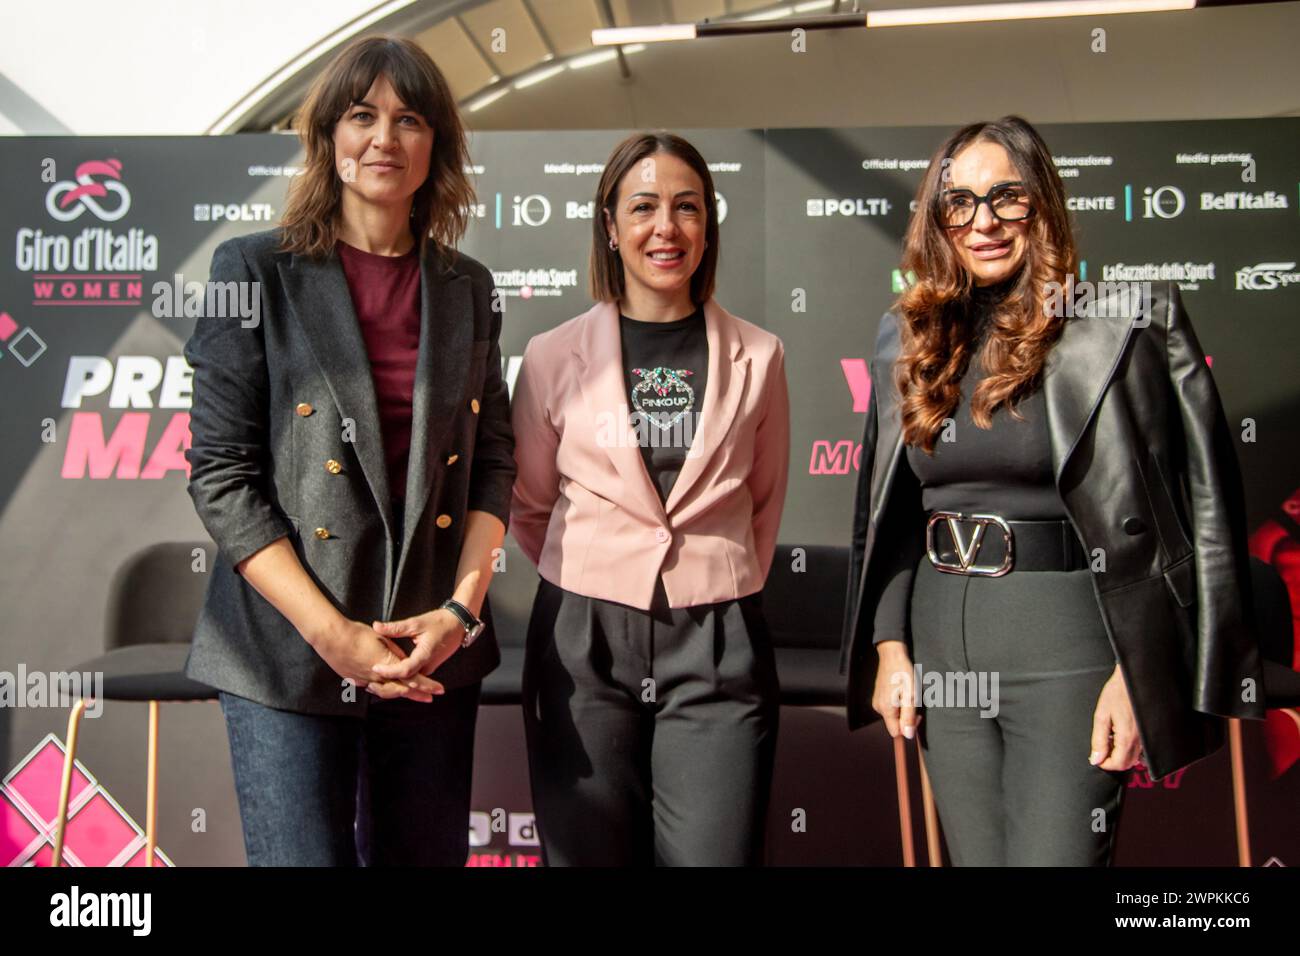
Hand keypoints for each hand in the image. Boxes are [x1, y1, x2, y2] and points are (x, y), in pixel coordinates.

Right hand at [312, 619, 443, 702]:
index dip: (427, 685)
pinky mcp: (354, 679)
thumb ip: (394, 653)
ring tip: (409, 695)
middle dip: (417, 694)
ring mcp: (364, 680)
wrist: (332, 637)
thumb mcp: (382, 640)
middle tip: (429, 698)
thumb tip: (403, 661)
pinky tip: (384, 689)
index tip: (439, 689)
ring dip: (399, 693)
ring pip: (386, 691)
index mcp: (388, 665)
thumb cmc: (357, 634)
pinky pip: (371, 687)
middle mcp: (378, 676)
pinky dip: (382, 689)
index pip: (413, 679)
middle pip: (402, 690)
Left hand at [370, 608, 465, 680]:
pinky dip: (400, 677)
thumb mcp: (417, 623)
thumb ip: (396, 627)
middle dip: (388, 683)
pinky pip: (413, 676)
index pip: (405, 670)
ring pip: (409, 680)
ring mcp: (429, 668)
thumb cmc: (439, 622)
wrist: (458, 624)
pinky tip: (387, 676)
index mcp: (425, 655)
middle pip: (406, 680)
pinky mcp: (428, 667)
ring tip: (373, 681)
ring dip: (393, 681)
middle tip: (369, 683)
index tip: (375, 667)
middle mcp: (427, 666)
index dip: (389, 670)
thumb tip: (376, 626)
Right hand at [872, 641, 921, 739]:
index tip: (916, 717)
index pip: (896, 733)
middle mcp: (879, 708)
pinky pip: (890, 708)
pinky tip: (902, 691)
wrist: (892, 655)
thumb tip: (908, 735)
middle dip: (907, 718)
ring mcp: (877, 701)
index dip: (908, 729)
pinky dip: (898, 704)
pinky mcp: (879, 696)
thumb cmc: (903, 672)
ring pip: (893, 716)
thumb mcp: (911, 695)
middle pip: (894, 724)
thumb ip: (909, 717)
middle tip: (915, 702)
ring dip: (903, 710)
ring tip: (908, 694)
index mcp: (886, 709)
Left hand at [1090, 664, 1141, 770]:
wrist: (1134, 679)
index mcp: (1127, 737)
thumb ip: (1098, 740)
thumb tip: (1095, 759)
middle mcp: (1140, 740)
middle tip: (1102, 746)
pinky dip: (1130, 748)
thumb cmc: (1117, 692)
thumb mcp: (1101, 715)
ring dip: (1121, 755)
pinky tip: (1121, 735)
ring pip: (1135, 758)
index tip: (1096, 755)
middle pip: (1127, 764)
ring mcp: (1146, 737)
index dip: (1103, 763)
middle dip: (1112, 760)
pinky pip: (1141, 750)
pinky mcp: (1149, 732)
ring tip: (1111, 738)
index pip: (1117, 764)